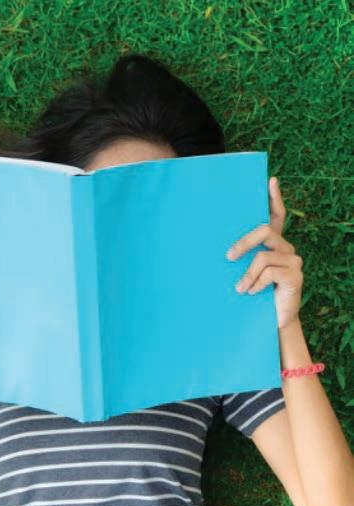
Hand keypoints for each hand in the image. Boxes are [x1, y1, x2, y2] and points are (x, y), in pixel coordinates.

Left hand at [225, 176, 302, 328]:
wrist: (272, 322)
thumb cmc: (252, 296)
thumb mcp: (242, 274)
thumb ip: (237, 259)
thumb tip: (212, 247)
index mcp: (274, 245)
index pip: (277, 216)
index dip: (275, 198)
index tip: (270, 181)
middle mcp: (286, 249)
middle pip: (265, 231)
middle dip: (243, 243)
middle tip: (228, 257)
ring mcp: (293, 262)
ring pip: (263, 257)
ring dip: (246, 274)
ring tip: (239, 289)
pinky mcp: (295, 277)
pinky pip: (270, 272)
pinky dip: (256, 283)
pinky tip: (251, 293)